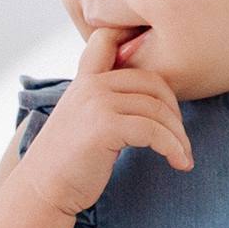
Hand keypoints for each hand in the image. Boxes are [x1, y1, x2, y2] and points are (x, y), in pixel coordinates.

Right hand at [19, 25, 195, 218]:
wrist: (44, 189)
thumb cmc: (70, 161)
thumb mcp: (85, 119)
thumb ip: (107, 101)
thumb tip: (150, 101)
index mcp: (85, 79)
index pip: (110, 39)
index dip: (136, 38)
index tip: (163, 62)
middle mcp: (90, 84)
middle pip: (153, 81)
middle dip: (175, 110)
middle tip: (181, 137)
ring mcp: (97, 102)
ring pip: (158, 109)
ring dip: (179, 136)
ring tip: (184, 157)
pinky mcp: (105, 127)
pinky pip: (154, 131)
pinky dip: (173, 148)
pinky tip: (179, 163)